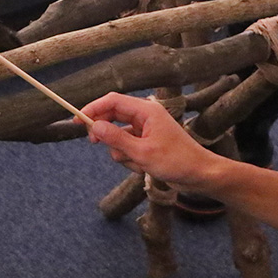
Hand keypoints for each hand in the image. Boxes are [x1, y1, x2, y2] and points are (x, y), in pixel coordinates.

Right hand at [78, 92, 218, 192]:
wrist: (200, 175)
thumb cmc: (177, 161)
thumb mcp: (142, 152)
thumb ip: (116, 139)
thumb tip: (94, 127)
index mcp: (146, 110)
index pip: (112, 101)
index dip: (93, 108)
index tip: (77, 120)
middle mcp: (144, 116)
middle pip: (113, 117)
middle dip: (106, 133)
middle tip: (95, 144)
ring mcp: (145, 130)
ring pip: (118, 137)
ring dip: (121, 152)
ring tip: (138, 163)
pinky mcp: (147, 143)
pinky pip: (127, 148)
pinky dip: (130, 159)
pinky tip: (144, 167)